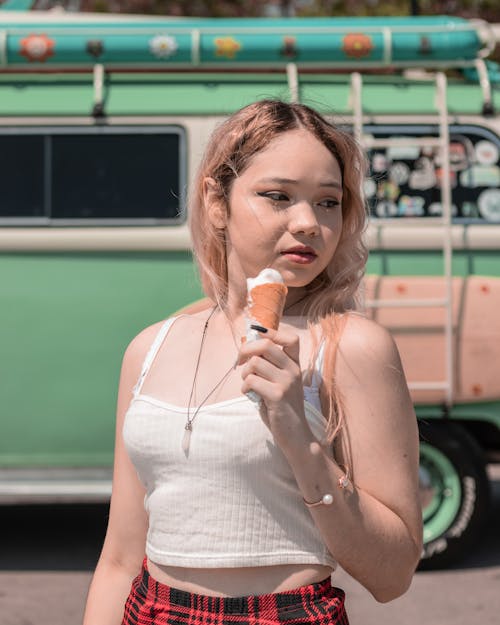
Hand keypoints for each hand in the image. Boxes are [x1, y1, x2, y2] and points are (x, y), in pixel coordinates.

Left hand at [238, 327, 313, 452]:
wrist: (296, 436)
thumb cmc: (282, 408)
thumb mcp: (279, 383)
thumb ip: (268, 367)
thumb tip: (248, 349)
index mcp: (295, 365)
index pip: (290, 338)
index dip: (271, 332)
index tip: (255, 337)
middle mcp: (294, 370)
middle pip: (265, 344)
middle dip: (246, 350)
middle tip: (239, 362)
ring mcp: (287, 382)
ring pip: (255, 363)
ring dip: (244, 373)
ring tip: (248, 384)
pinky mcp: (278, 395)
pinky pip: (252, 381)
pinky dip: (245, 387)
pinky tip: (250, 394)